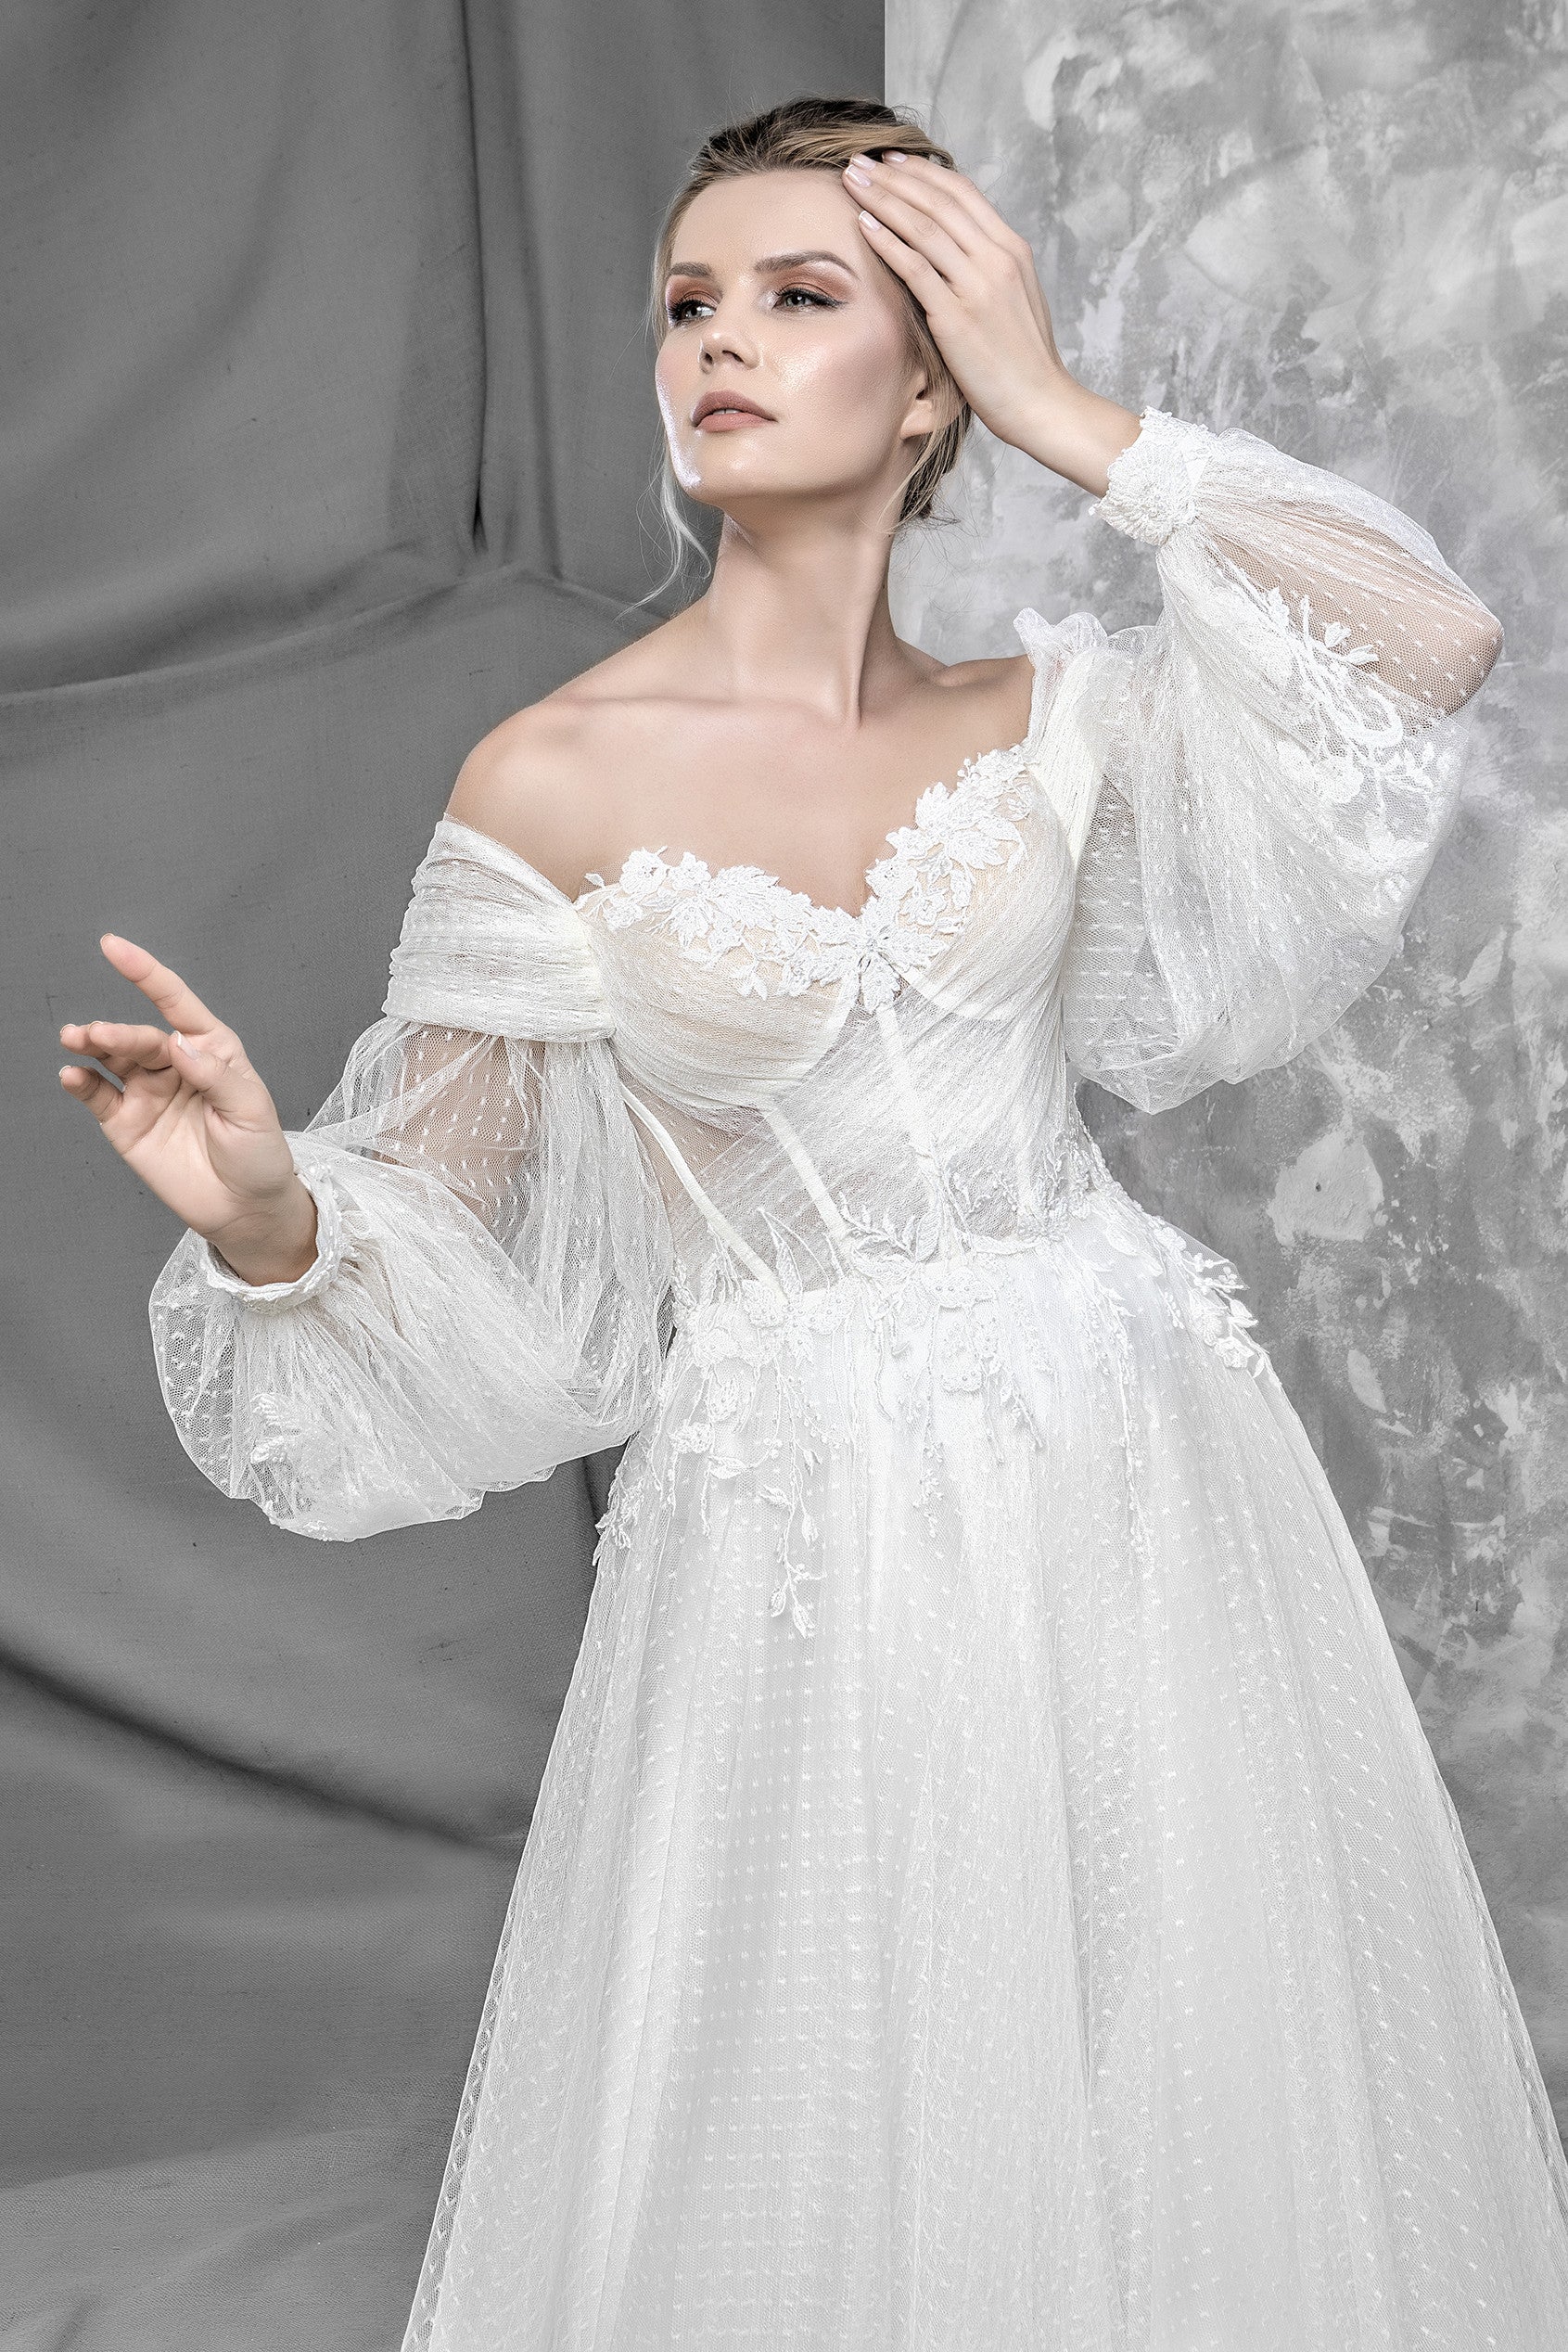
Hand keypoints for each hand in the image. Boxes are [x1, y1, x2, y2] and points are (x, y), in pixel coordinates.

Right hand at [58, 935, 318, 1283]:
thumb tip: (178, 1043)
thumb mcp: (251, 1110)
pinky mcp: (127, 1123)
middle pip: (141, 1036)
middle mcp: (176, 1063)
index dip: (145, 973)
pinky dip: (82, 1084)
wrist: (246, 1208)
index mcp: (212, 1050)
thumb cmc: (259, 1154)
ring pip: (114, 1058)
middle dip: (118, 1031)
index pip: (175, 1003)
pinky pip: (98, 1096)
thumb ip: (215, 1075)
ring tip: (75, 1039)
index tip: (113, 947)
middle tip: (96, 1035)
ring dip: (93, 1046)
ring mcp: (148, 1091)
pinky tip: (71, 1076)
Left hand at [842, 151, 1140, 495]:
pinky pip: (915, 268)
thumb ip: (989, 272)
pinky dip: (887, 242)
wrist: (1042, 402)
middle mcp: (997, 258)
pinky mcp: (957, 317)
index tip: (893, 162)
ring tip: (852, 181)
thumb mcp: (1016, 301)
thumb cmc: (1025, 362)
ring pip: (924, 226)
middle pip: (939, 201)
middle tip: (860, 162)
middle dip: (895, 177)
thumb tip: (959, 256)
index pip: (963, 193)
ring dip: (883, 198)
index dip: (924, 173)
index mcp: (1012, 250)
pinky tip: (863, 225)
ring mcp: (977, 285)